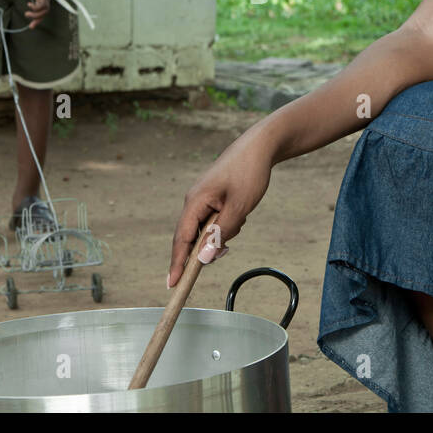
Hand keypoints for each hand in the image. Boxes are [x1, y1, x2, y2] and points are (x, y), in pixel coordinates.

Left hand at [16, 0, 51, 28]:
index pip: (43, 5)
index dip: (36, 9)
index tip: (28, 6)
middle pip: (46, 11)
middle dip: (38, 18)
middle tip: (28, 20)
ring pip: (45, 10)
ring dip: (39, 18)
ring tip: (31, 25)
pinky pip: (42, 6)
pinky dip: (38, 12)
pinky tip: (30, 12)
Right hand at [167, 131, 272, 288]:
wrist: (260, 146)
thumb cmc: (249, 173)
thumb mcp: (239, 208)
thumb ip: (221, 234)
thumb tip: (203, 259)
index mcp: (195, 201)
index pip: (182, 239)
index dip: (177, 264)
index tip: (173, 285)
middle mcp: (194, 200)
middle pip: (191, 236)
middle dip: (207, 247)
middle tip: (224, 251)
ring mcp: (202, 198)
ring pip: (207, 229)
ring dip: (223, 232)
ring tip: (241, 216)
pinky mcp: (213, 197)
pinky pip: (215, 220)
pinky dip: (227, 223)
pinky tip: (241, 212)